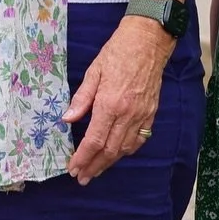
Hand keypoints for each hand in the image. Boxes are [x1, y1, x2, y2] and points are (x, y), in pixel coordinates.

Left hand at [63, 15, 172, 183]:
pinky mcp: (151, 113)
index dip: (83, 157)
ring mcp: (142, 115)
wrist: (148, 42)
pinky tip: (117, 154)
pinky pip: (139, 139)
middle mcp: (127, 115)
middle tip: (82, 178)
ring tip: (96, 170)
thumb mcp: (93, 71)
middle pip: (110, 150)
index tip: (73, 168)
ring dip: (109, 162)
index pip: (94, 140)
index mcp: (110, 104)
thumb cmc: (117, 52)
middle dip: (94, 166)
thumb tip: (67, 119)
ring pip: (125, 148)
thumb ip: (81, 99)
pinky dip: (127, 150)